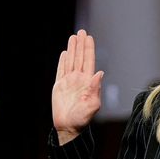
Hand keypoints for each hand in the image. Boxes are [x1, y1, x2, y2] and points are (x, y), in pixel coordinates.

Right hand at [52, 30, 103, 144]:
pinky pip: (61, 70)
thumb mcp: (92, 104)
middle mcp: (79, 79)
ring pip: (71, 61)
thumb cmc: (82, 119)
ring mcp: (69, 82)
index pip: (89, 61)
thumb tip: (100, 72)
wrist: (68, 127)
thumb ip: (95, 88)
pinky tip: (65, 53)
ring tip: (73, 37)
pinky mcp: (59, 86)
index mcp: (88, 82)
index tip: (89, 37)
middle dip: (81, 44)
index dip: (89, 49)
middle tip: (81, 31)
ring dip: (72, 49)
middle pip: (80, 57)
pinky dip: (63, 61)